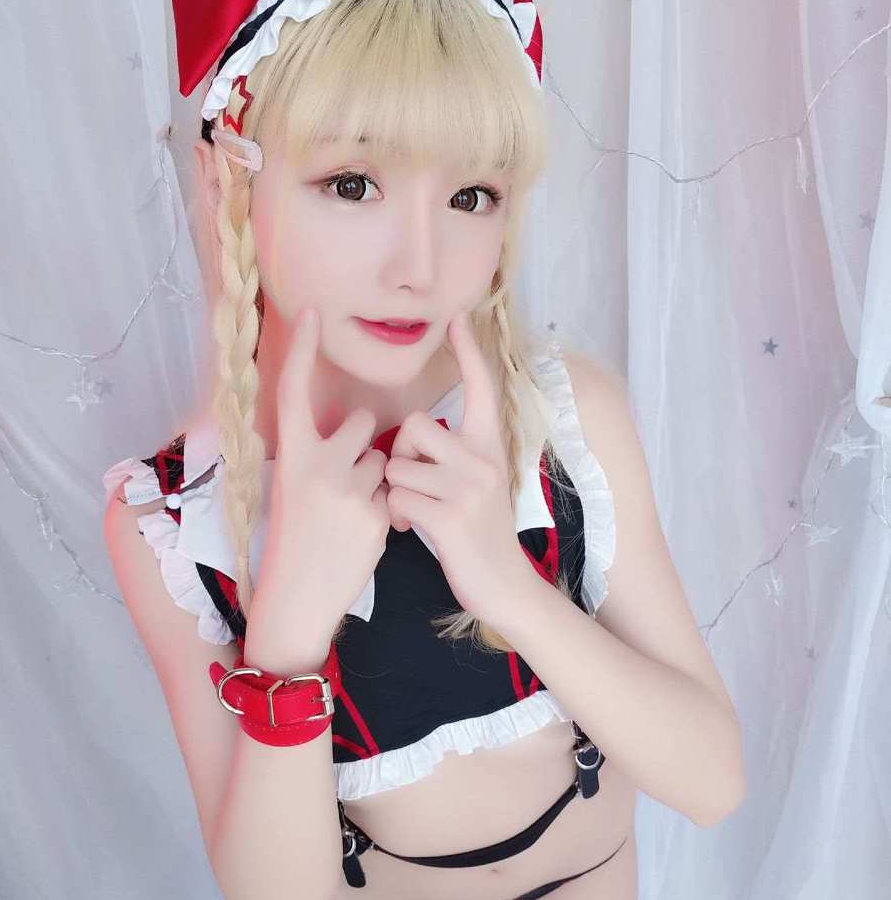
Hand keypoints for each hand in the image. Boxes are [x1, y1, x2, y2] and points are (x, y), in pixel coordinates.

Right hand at [255, 307, 391, 635]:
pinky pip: (395, 490)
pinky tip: (362, 532)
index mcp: (290, 455)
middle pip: (362, 423)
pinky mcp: (376, 514)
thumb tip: (355, 430)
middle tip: (342, 480)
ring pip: (384, 458)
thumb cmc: (295, 537)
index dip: (303, 350)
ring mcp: (348, 489)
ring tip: (349, 513)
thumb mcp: (292, 487)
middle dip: (363, 443)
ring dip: (377, 479)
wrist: (298, 595)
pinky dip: (386, 507)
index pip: (294, 391)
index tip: (312, 313)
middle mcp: (316, 465)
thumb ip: (317, 454)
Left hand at [383, 310, 532, 625]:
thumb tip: (413, 430)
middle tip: (415, 485)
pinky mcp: (452, 518)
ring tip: (417, 512)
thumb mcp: (476, 481)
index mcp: (490, 445)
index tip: (457, 316)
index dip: (467, 352)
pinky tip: (414, 530)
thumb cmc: (476, 530)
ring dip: (395, 492)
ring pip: (399, 466)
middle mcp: (484, 459)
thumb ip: (453, 453)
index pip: (480, 387)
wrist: (503, 584)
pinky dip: (397, 517)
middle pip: (414, 425)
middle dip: (401, 455)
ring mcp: (470, 488)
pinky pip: (399, 499)